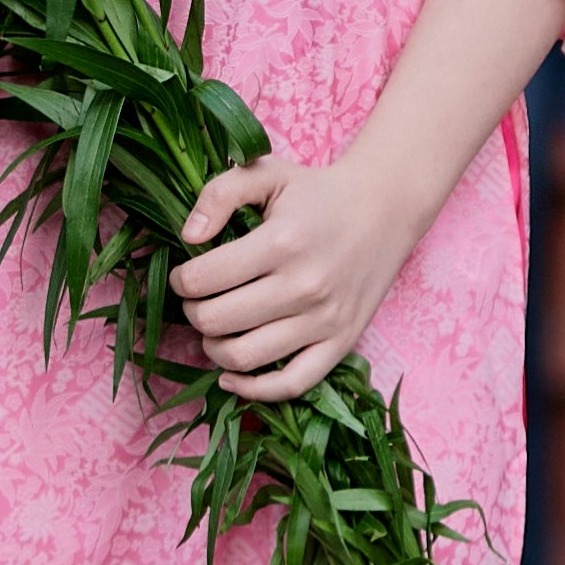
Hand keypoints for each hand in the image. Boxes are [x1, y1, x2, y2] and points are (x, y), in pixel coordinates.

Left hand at [171, 139, 431, 406]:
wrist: (384, 209)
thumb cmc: (317, 193)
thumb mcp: (267, 173)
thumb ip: (219, 194)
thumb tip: (188, 237)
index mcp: (282, 242)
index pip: (203, 279)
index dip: (181, 279)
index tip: (185, 274)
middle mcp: (304, 286)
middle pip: (218, 321)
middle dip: (193, 312)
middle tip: (197, 300)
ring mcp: (325, 320)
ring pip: (245, 357)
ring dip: (213, 348)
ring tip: (214, 329)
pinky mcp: (341, 343)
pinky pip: (291, 384)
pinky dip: (253, 390)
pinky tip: (230, 377)